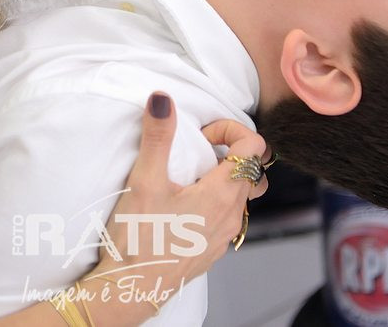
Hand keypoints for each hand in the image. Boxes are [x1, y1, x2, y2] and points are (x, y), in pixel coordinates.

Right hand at [78, 92, 266, 323]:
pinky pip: (229, 215)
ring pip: (242, 194)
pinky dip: (216, 200)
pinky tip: (183, 205)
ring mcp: (226, 234)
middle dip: (229, 152)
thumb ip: (158, 136)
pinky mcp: (214, 248)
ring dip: (223, 177)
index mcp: (223, 193)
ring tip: (188, 178)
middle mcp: (233, 214)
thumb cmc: (139, 238)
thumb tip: (163, 99)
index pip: (254, 146)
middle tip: (197, 154)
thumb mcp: (145, 180)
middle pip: (253, 170)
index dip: (230, 130)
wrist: (132, 289)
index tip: (201, 137)